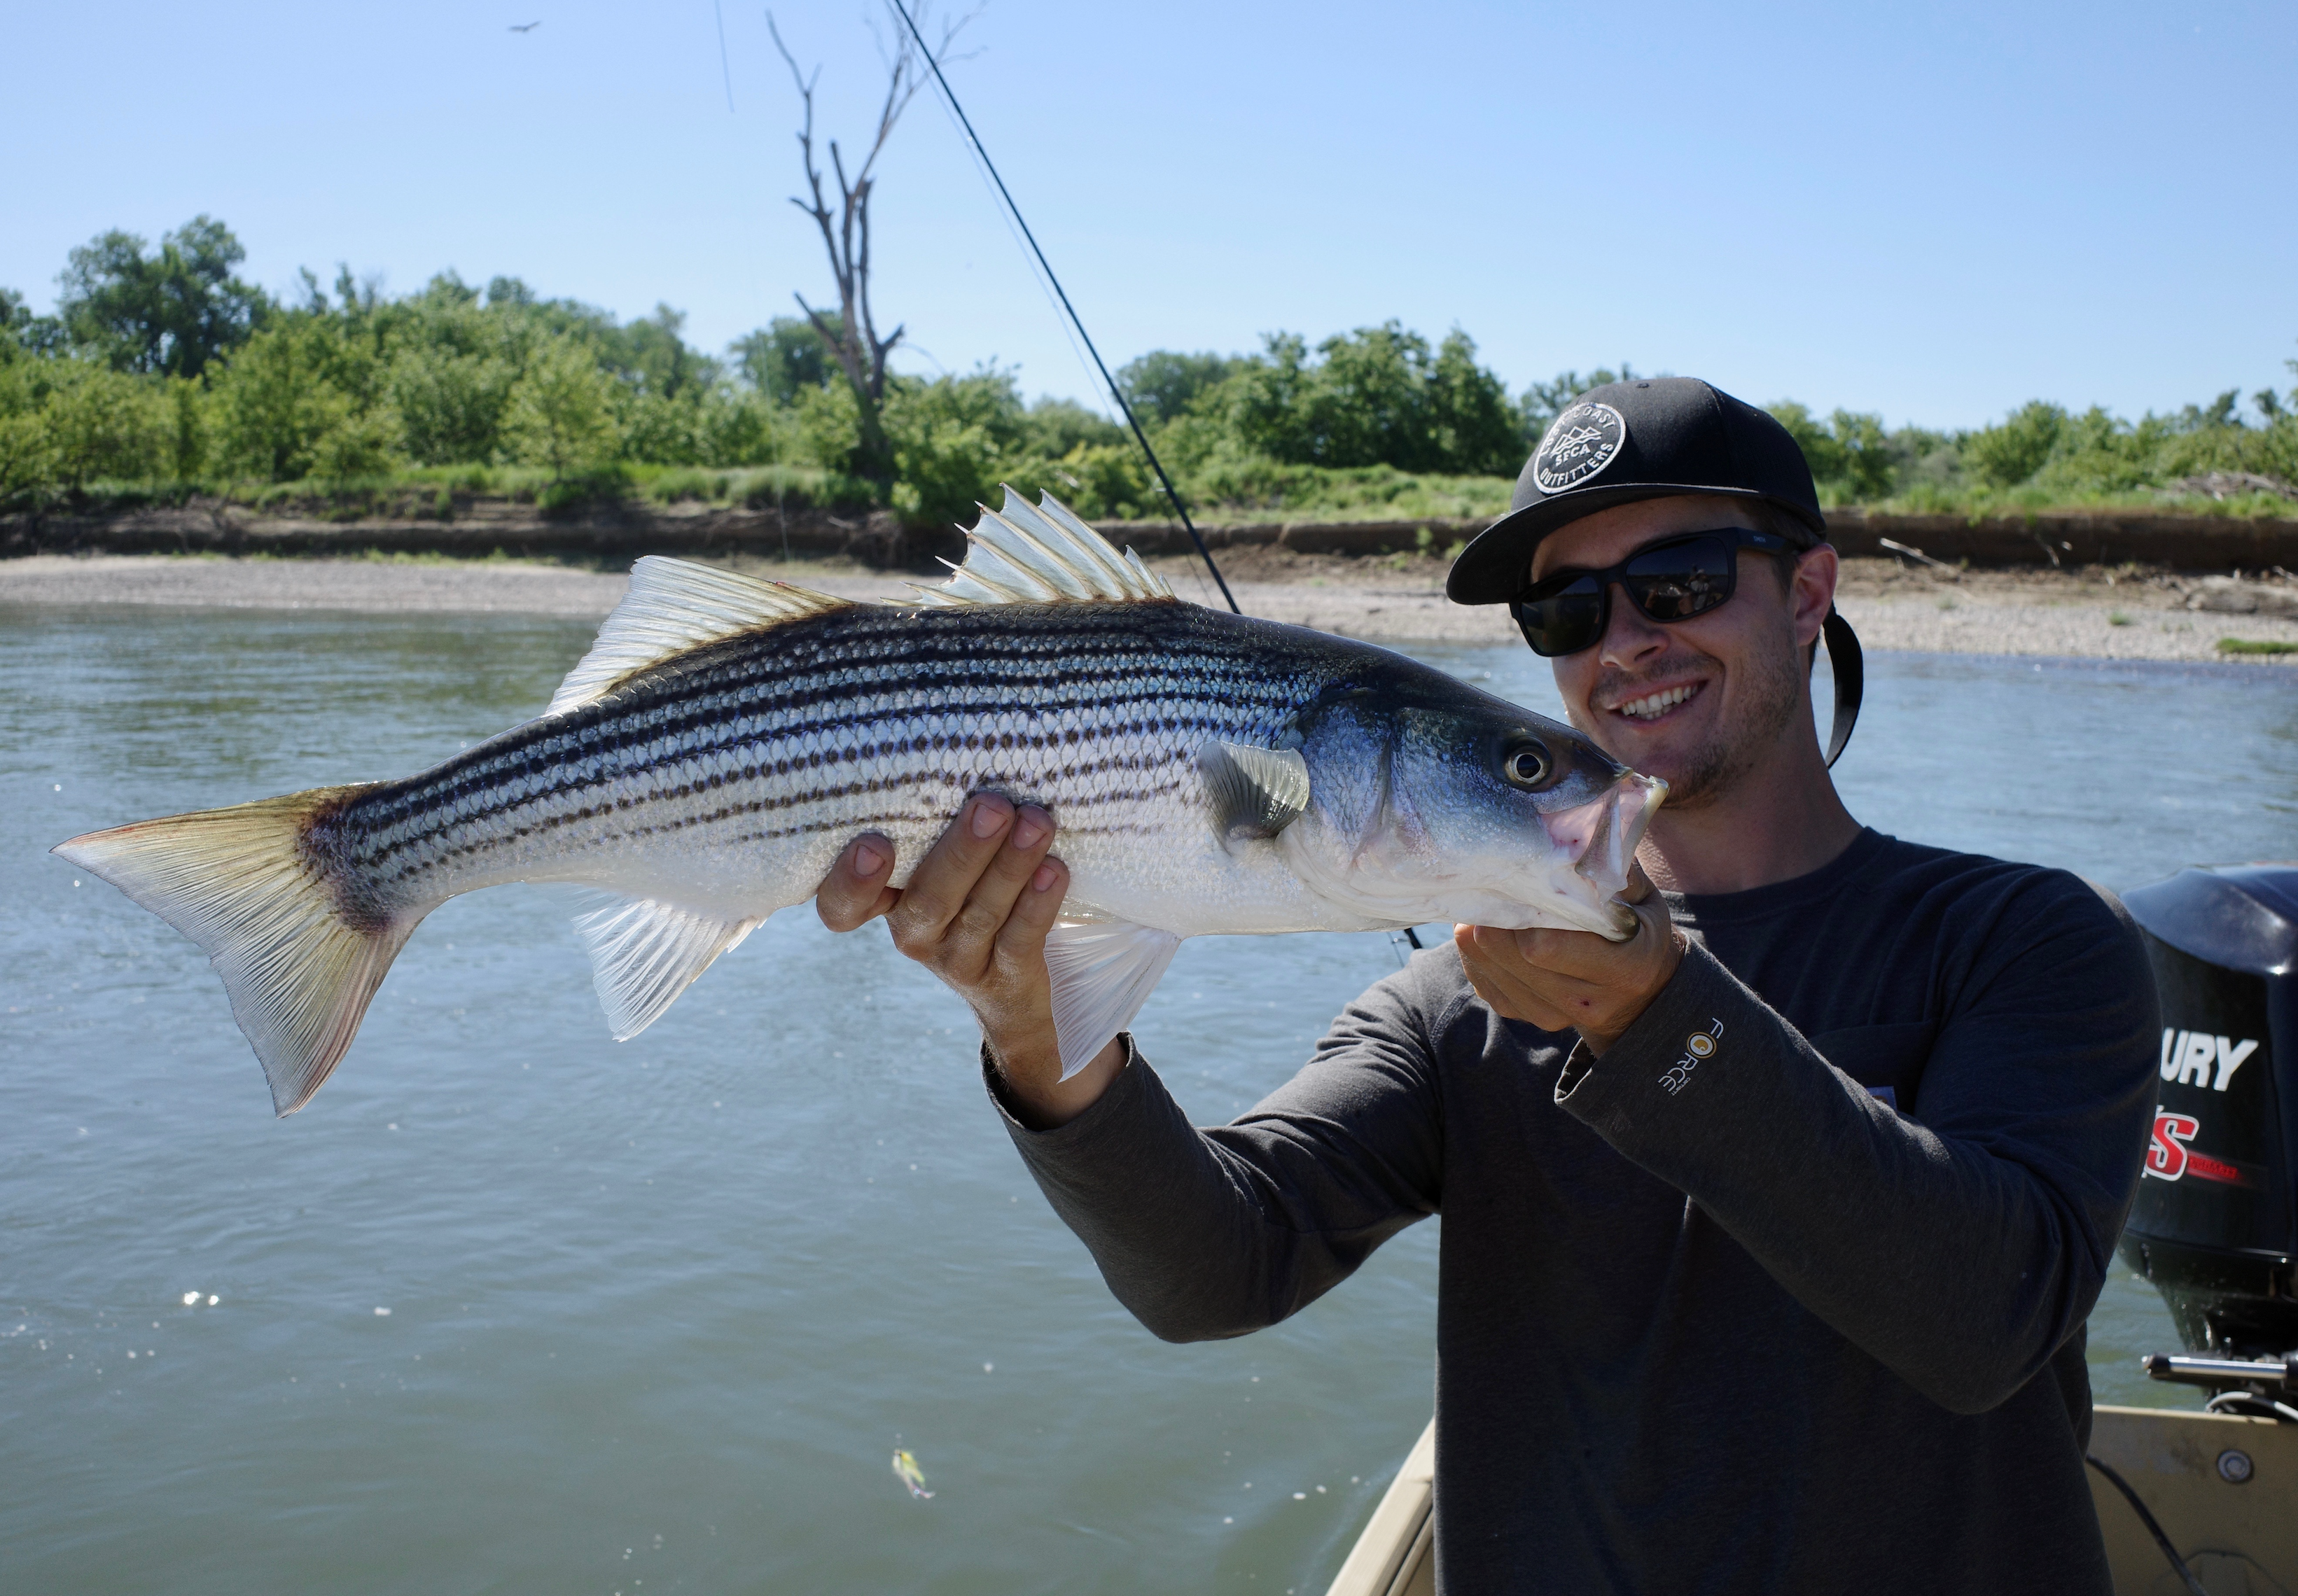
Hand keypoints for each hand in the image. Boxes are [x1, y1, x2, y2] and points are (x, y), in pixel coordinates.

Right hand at [813, 795, 1124, 1126]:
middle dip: (961, 852)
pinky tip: (1054, 869)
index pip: (842, 905)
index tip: (874, 844)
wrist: (1012, 976)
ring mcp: (957, 958)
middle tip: (992, 806)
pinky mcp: (1004, 977)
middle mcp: (913, 932)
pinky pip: (1020, 940)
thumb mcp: (940, 854)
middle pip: (928, 900)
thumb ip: (933, 814)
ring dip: (1010, 866)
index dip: (851, 883)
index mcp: (884, 899)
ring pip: (980, 915)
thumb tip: (956, 737)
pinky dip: (1038, 903)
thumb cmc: (969, 880)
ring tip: (1036, 823)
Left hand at [1453, 862, 1683, 1053]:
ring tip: (1495, 900)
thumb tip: (1588, 832)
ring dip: (1482, 927)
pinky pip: (1479, 976)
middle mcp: (1584, 1003)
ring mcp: (1550, 1016)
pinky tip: (1496, 928)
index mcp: (1624, 970)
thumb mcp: (1643, 899)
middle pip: (1509, 953)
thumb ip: (1618, 871)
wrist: (1640, 992)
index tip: (1522, 877)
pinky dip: (1479, 949)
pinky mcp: (1520, 1014)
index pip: (1545, 945)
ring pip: (1485, 963)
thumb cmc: (1639, 931)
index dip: (1525, 909)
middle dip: (1497, 912)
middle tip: (1498, 880)